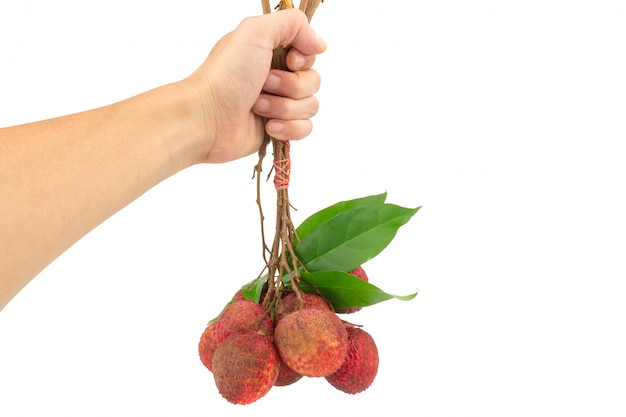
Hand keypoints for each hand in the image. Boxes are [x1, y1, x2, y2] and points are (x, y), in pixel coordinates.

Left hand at [185, 8, 326, 163]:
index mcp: (271, 52)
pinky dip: (288, 128)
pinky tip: (266, 126)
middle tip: (263, 84)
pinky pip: (305, 129)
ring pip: (310, 106)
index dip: (304, 59)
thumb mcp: (257, 32)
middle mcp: (275, 76)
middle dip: (291, 85)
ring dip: (284, 107)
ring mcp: (277, 105)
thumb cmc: (225, 75)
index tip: (288, 61)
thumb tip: (319, 44)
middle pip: (313, 81)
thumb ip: (293, 23)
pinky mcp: (278, 129)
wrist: (206, 118)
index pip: (309, 53)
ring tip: (257, 107)